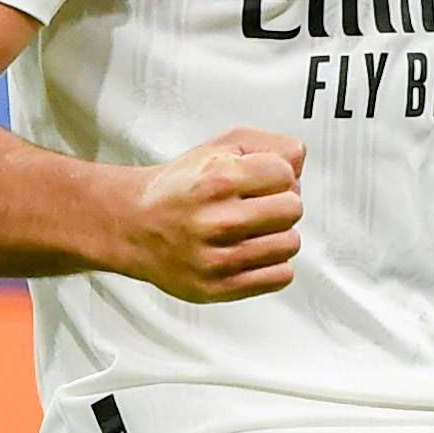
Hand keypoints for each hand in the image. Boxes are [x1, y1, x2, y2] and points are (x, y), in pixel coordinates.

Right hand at [115, 130, 304, 300]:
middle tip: (259, 206)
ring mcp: (219, 258)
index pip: (286, 174)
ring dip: (278, 235)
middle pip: (293, 209)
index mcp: (218, 179)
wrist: (134, 226)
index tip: (261, 181)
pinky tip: (252, 253)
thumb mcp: (217, 148)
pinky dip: (273, 264)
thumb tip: (300, 161)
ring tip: (254, 230)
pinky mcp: (220, 288)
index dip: (278, 175)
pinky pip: (280, 276)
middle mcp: (218, 220)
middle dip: (280, 203)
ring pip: (290, 244)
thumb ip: (266, 145)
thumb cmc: (179, 188)